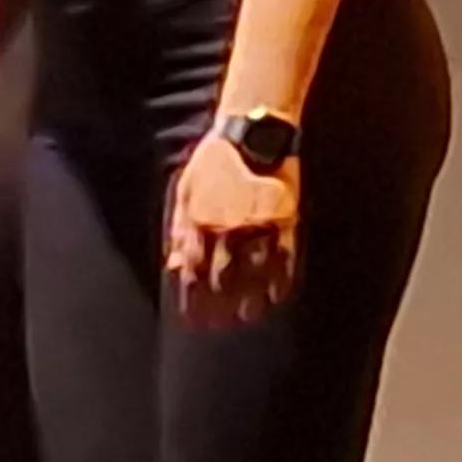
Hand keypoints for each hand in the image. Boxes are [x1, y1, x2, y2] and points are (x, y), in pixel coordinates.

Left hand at [168, 132, 299, 327]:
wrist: (254, 135)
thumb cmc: (214, 163)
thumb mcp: (186, 192)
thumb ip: (180, 230)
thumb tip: (176, 265)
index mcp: (198, 222)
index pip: (192, 271)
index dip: (192, 298)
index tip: (192, 318)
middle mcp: (227, 229)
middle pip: (221, 278)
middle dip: (218, 305)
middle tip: (218, 325)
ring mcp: (258, 227)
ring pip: (253, 274)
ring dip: (249, 300)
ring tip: (246, 317)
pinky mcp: (286, 221)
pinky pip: (284, 259)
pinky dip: (280, 281)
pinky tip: (276, 297)